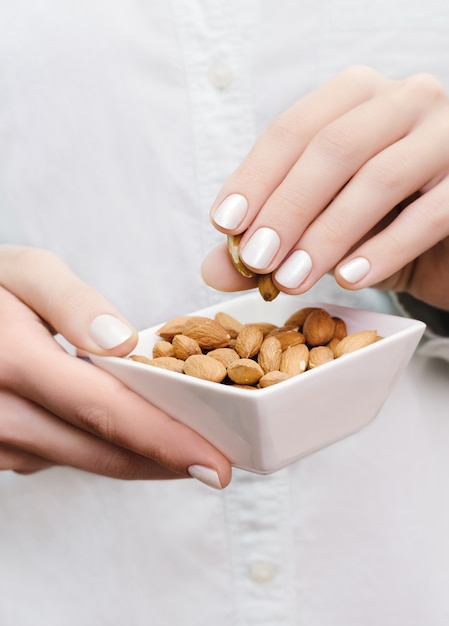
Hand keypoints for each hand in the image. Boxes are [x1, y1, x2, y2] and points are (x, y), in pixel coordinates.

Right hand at [0, 246, 230, 487]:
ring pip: (82, 459)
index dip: (164, 440)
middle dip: (165, 462)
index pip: (103, 410)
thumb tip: (124, 343)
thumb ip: (71, 301)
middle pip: (100, 450)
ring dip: (138, 459)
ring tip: (188, 449)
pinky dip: (102, 448)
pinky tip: (133, 436)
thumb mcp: (23, 272)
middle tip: (220, 466)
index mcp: (12, 362)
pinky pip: (60, 455)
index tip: (216, 463)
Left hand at [202, 66, 448, 310]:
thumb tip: (213, 269)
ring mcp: (446, 134)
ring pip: (379, 176)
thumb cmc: (379, 223)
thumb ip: (270, 241)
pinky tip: (349, 279)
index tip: (225, 224)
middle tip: (257, 259)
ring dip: (327, 233)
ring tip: (292, 278)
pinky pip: (431, 212)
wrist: (447, 241)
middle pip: (334, 146)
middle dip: (288, 207)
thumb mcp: (319, 227)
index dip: (256, 177)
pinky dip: (384, 249)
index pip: (294, 129)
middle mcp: (403, 100)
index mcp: (356, 97)